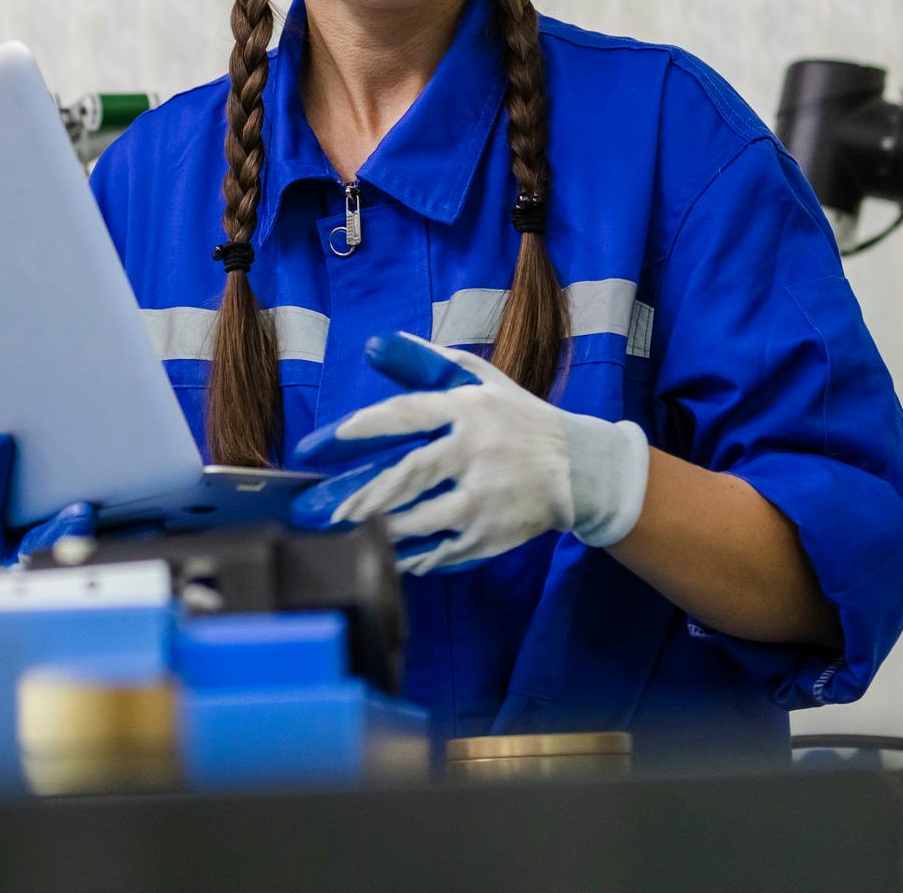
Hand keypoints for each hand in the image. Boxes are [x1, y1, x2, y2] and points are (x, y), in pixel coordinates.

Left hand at [291, 333, 647, 573]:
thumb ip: (427, 363)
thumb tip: (375, 346)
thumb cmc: (518, 419)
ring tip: (348, 533)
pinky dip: (411, 557)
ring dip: (380, 529)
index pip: (406, 414)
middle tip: (328, 510)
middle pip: (410, 474)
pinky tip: (386, 556)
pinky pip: (441, 551)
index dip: (362, 428)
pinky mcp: (491, 535)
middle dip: (364, 493)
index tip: (323, 442)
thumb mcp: (481, 381)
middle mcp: (476, 452)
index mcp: (469, 410)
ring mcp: (484, 498)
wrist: (578, 469)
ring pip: (421, 519)